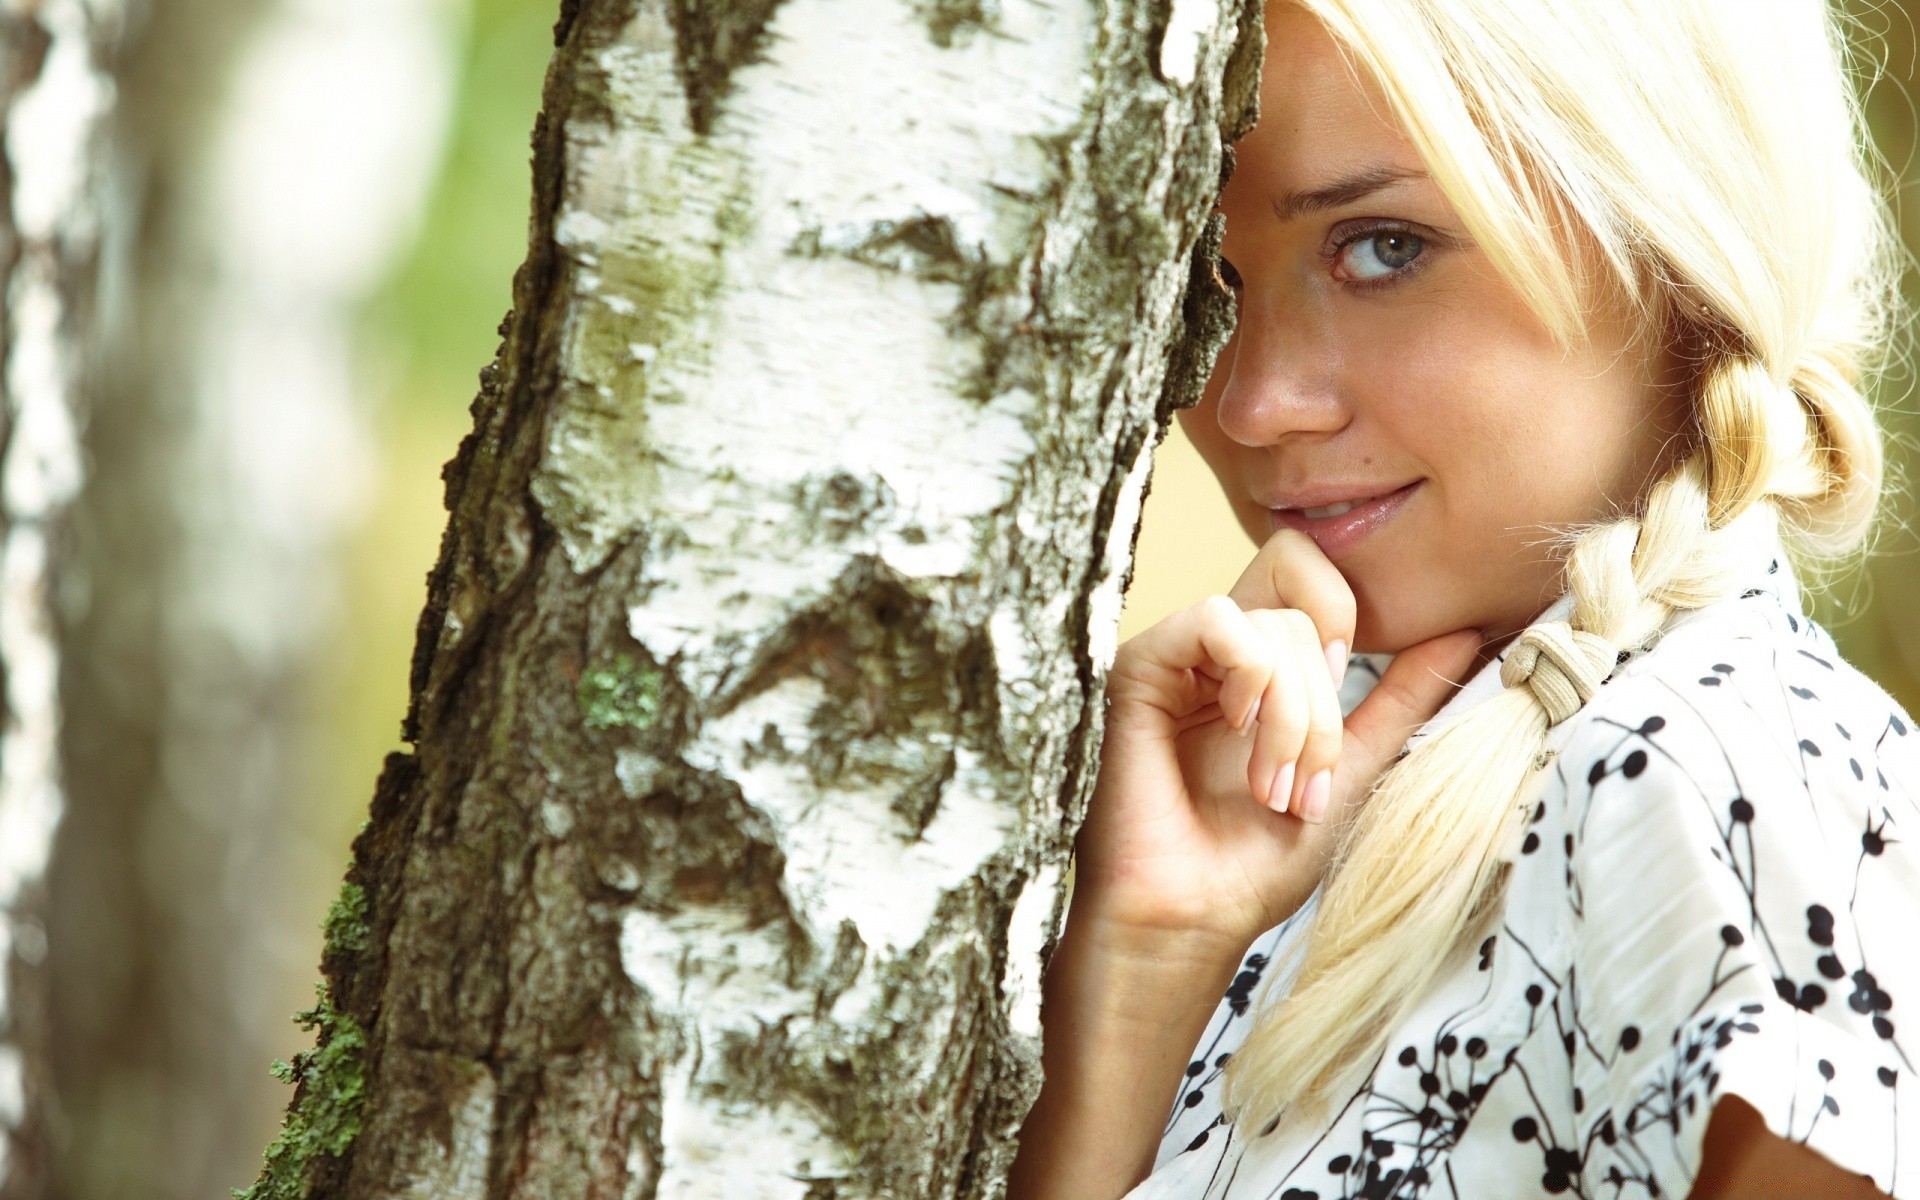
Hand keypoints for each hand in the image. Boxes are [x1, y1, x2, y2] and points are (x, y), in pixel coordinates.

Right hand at [1075, 528, 1483, 948]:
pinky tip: (1236, 732)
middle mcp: (1216, 654)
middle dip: (1326, 704)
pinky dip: (1253, 677)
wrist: (1191, 921)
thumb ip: (1400, 698)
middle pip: (1307, 605)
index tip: (1344, 712)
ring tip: (1271, 790)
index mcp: (1262, 668)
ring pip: (1275, 622)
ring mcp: (1177, 657)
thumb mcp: (1353, 772)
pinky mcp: (1140, 665)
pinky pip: (1218, 619)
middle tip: (1306, 783)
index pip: (1317, 579)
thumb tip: (1464, 632)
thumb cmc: (1255, 865)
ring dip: (1295, 716)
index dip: (1351, 625)